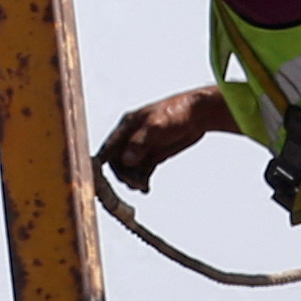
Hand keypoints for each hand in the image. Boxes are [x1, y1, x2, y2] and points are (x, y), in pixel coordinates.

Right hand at [99, 85, 231, 190]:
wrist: (198, 113)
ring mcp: (143, 146)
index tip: (102, 179)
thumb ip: (140, 142)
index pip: (110, 147)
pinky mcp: (153, 154)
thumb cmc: (176, 112)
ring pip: (130, 168)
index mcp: (128, 125)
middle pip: (119, 161)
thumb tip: (126, 160)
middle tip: (135, 184)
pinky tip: (146, 188)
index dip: (103, 162)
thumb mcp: (157, 126)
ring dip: (133, 179)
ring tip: (143, 187)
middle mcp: (132, 136)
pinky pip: (142, 170)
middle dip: (124, 174)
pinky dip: (142, 180)